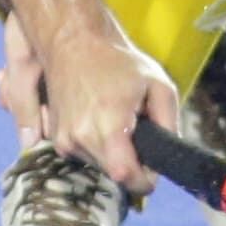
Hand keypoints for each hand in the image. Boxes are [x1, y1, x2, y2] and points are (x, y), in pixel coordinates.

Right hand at [29, 17, 179, 192]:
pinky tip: (101, 120)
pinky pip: (85, 155)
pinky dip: (97, 145)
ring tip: (119, 120)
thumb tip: (168, 156)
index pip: (126, 176)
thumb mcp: (158, 85)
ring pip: (100, 165)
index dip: (145, 181)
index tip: (154, 173)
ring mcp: (65, 139)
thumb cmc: (119, 62)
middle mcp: (81, 137)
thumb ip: (169, 124)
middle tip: (140, 133)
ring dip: (114, 153)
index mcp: (108, 125)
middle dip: (132, 163)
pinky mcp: (56, 138)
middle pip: (115, 174)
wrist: (74, 43)